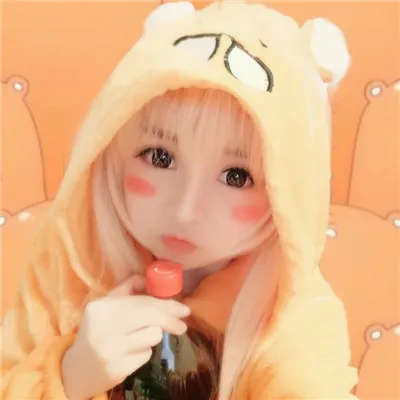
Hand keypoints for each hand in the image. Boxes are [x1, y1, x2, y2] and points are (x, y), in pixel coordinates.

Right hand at [61, 275, 189, 399]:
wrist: (77, 368)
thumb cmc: (97, 330)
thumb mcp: (106, 305)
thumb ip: (126, 289)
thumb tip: (148, 278)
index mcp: (101, 307)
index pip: (141, 302)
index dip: (166, 304)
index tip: (183, 308)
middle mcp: (105, 326)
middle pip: (150, 316)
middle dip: (171, 319)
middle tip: (182, 325)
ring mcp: (110, 349)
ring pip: (152, 335)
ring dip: (153, 336)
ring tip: (140, 339)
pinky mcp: (117, 368)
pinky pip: (145, 355)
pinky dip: (144, 352)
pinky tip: (131, 353)